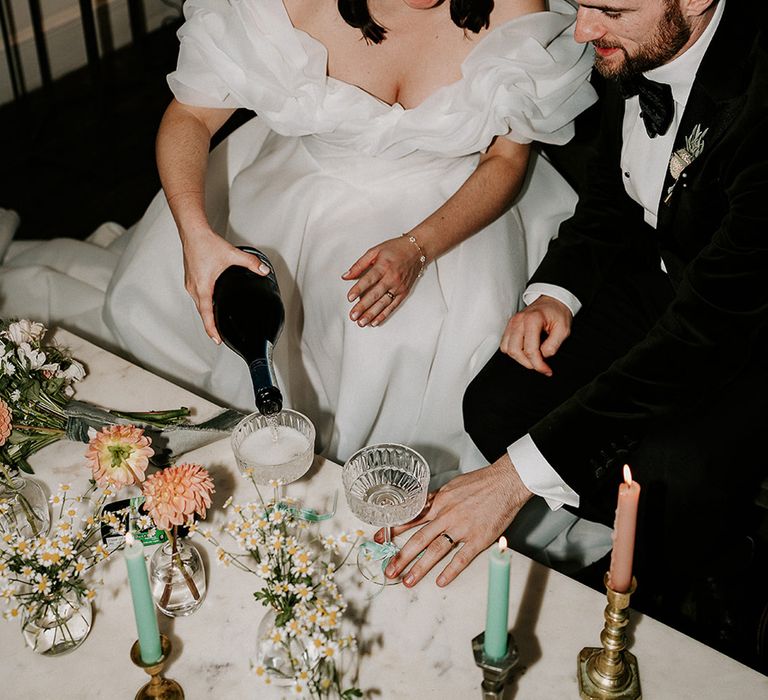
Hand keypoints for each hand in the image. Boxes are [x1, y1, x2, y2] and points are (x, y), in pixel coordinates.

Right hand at [180, 229, 269, 342]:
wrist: (192, 232)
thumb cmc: (205, 243)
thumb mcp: (232, 255)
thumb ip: (250, 263)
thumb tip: (263, 270)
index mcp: (202, 287)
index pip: (206, 314)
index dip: (212, 329)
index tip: (217, 340)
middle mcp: (194, 287)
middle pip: (202, 312)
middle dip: (210, 324)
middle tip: (218, 336)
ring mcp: (190, 283)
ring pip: (199, 304)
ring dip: (206, 313)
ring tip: (215, 323)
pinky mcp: (191, 279)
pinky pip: (197, 296)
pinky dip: (204, 303)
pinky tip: (211, 303)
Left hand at [342, 235, 423, 326]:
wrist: (417, 250)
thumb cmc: (396, 249)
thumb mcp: (375, 251)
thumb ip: (359, 265)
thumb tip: (346, 275)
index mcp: (383, 266)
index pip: (369, 280)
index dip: (358, 289)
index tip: (350, 298)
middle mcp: (392, 278)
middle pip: (375, 294)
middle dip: (363, 306)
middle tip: (353, 315)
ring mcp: (399, 287)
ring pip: (384, 303)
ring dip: (372, 314)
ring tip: (362, 322)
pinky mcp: (403, 293)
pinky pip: (393, 306)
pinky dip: (384, 315)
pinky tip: (375, 321)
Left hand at [375, 454, 531, 586]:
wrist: (505, 482)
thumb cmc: (480, 482)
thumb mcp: (452, 486)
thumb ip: (436, 499)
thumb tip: (420, 505)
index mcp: (439, 502)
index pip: (411, 518)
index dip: (394, 529)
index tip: (379, 539)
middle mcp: (446, 515)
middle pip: (419, 539)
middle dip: (401, 556)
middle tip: (389, 570)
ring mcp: (462, 528)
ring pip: (436, 550)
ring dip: (420, 567)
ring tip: (408, 581)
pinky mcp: (478, 538)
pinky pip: (461, 558)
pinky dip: (451, 571)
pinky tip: (441, 581)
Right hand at [500, 295, 572, 375]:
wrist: (553, 300)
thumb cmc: (558, 313)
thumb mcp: (564, 329)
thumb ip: (553, 345)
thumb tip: (543, 356)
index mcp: (532, 320)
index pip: (530, 350)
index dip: (539, 364)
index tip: (546, 370)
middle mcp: (519, 321)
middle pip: (515, 351)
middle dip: (528, 363)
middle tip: (540, 366)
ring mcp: (512, 323)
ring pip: (507, 349)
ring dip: (519, 358)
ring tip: (532, 359)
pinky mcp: (510, 326)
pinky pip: (505, 344)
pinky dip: (513, 351)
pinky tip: (525, 351)